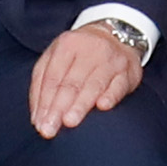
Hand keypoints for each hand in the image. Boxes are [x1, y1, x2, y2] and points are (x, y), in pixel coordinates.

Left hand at [28, 21, 147, 138]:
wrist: (117, 36)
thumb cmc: (80, 54)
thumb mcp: (56, 57)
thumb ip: (42, 83)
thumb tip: (38, 115)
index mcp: (67, 45)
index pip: (53, 77)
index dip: (44, 102)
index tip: (39, 123)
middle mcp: (90, 50)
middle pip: (71, 83)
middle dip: (59, 108)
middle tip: (50, 129)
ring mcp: (111, 60)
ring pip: (93, 85)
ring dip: (80, 105)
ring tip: (69, 122)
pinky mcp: (128, 71)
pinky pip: (119, 85)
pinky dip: (111, 96)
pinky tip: (102, 106)